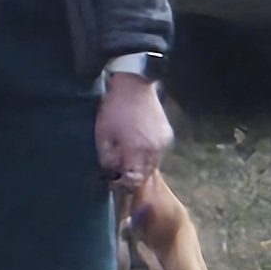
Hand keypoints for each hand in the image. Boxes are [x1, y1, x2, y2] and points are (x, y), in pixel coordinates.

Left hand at [94, 70, 169, 188]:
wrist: (135, 85)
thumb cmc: (115, 109)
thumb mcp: (103, 135)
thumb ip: (108, 159)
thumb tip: (112, 175)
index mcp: (138, 152)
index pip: (133, 181)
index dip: (122, 184)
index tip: (112, 181)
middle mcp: (155, 152)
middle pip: (145, 175)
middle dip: (131, 176)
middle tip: (118, 172)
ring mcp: (164, 144)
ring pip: (152, 165)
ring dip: (140, 166)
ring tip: (126, 159)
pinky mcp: (167, 136)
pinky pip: (157, 153)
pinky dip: (147, 155)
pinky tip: (137, 147)